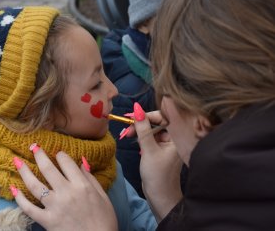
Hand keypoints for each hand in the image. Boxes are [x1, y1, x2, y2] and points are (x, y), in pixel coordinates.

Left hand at [12, 147, 117, 230]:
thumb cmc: (104, 220)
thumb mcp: (103, 196)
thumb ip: (91, 178)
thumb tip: (81, 162)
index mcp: (81, 185)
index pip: (66, 162)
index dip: (60, 155)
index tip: (57, 154)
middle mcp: (66, 192)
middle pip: (48, 168)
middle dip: (39, 155)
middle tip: (33, 147)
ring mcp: (55, 206)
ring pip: (34, 185)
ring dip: (24, 171)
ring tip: (16, 161)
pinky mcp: (47, 221)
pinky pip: (29, 208)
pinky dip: (19, 198)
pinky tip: (13, 188)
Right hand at [130, 106, 182, 221]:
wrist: (160, 196)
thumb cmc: (158, 175)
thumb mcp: (148, 149)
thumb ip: (142, 128)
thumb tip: (137, 108)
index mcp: (177, 136)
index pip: (163, 116)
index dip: (148, 114)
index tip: (133, 115)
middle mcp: (173, 138)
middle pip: (156, 122)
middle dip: (141, 123)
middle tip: (127, 127)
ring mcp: (166, 144)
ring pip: (151, 129)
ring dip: (139, 130)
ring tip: (127, 135)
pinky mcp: (160, 149)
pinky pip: (150, 137)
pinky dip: (141, 137)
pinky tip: (132, 139)